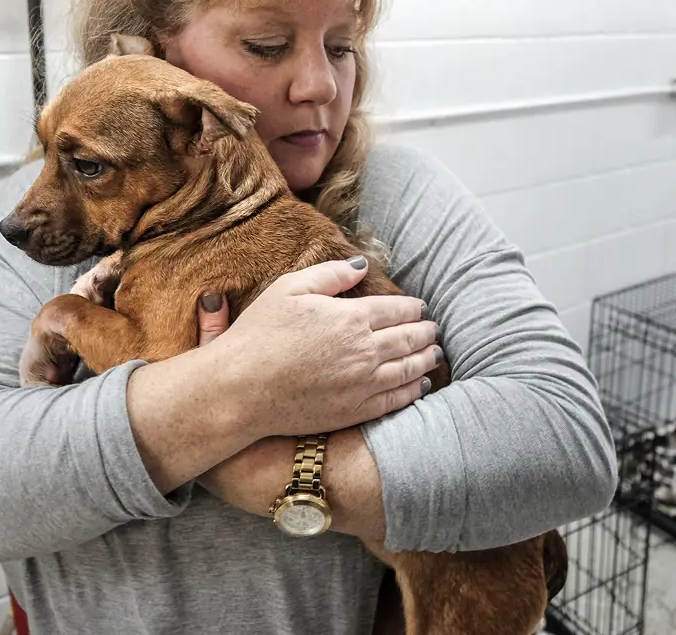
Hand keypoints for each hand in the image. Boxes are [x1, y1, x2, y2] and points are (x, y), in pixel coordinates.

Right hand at [200, 256, 441, 438]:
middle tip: (433, 329)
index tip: (420, 307)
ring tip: (435, 353)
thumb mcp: (290, 289)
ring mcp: (362, 383)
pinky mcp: (355, 411)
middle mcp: (364, 350)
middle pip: (409, 338)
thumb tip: (363, 264)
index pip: (397, 309)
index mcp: (351, 317)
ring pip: (409, 369)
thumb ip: (331, 275)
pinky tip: (420, 384)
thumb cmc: (258, 335)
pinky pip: (395, 399)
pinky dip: (413, 390)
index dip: (413, 308)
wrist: (239, 389)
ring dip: (426, 359)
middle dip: (425, 332)